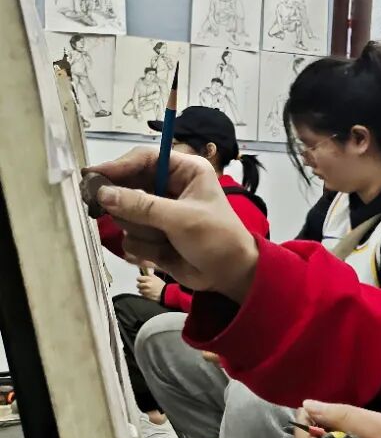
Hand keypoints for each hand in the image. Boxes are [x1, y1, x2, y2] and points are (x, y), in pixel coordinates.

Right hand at [81, 145, 258, 298]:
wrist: (230, 277)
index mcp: (183, 170)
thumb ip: (142, 207)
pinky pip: (132, 239)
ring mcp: (160, 215)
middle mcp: (169, 188)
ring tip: (162, 241)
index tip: (92, 176)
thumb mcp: (181, 219)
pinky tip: (162, 254)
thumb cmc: (215, 237)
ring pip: (127, 217)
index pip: (144, 159)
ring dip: (140, 231)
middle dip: (122, 203)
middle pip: (129, 187)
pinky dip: (144, 249)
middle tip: (96, 207)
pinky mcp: (154, 238)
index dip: (118, 166)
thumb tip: (104, 194)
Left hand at [137, 261, 162, 297]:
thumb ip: (150, 275)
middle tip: (142, 285)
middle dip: (139, 285)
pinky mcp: (146, 296)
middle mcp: (146, 285)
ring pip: (139, 290)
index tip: (140, 279)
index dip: (139, 279)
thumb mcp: (156, 278)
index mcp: (148, 279)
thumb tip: (146, 271)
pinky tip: (147, 293)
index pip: (139, 278)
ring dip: (141, 290)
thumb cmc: (161, 285)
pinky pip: (142, 295)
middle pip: (138, 285)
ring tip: (145, 289)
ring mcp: (146, 291)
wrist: (164, 293)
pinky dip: (143, 294)